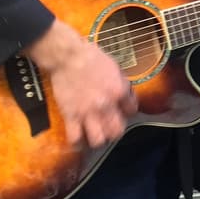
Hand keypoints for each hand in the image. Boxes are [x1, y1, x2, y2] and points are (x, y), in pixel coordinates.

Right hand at [25, 21, 136, 147]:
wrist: (68, 57)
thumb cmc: (90, 57)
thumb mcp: (115, 67)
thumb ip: (122, 83)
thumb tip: (126, 93)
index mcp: (118, 91)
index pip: (132, 110)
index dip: (129, 111)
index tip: (124, 110)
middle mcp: (105, 105)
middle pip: (116, 131)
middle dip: (115, 131)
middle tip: (111, 126)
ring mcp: (87, 112)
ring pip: (98, 139)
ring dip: (98, 138)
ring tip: (96, 134)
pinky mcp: (70, 115)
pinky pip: (75, 137)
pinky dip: (77, 141)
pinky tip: (79, 138)